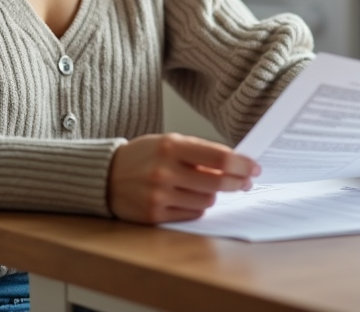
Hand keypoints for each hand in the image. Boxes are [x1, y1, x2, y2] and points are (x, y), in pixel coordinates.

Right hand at [107, 133, 260, 223]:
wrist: (105, 176)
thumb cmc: (143, 157)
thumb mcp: (168, 142)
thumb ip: (199, 151)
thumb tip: (234, 164)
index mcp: (171, 146)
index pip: (219, 158)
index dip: (242, 164)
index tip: (254, 167)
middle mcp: (165, 171)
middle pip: (217, 183)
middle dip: (237, 183)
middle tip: (245, 182)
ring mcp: (159, 195)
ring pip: (207, 201)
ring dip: (212, 195)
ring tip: (203, 187)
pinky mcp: (154, 215)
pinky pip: (191, 214)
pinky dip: (196, 207)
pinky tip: (188, 197)